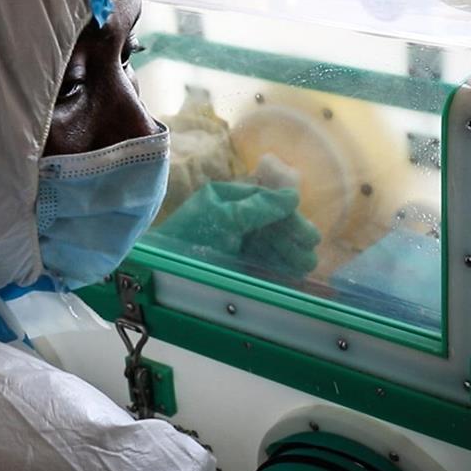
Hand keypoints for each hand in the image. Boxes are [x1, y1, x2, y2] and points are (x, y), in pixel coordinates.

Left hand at [154, 182, 320, 277]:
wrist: (160, 270)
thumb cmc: (191, 236)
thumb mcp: (224, 217)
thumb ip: (259, 207)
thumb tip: (292, 197)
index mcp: (225, 200)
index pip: (263, 201)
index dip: (287, 215)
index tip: (306, 232)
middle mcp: (229, 217)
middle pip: (268, 224)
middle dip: (290, 237)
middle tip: (310, 253)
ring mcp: (229, 241)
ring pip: (266, 244)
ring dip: (288, 253)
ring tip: (305, 265)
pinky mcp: (229, 263)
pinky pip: (258, 261)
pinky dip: (276, 266)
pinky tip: (291, 274)